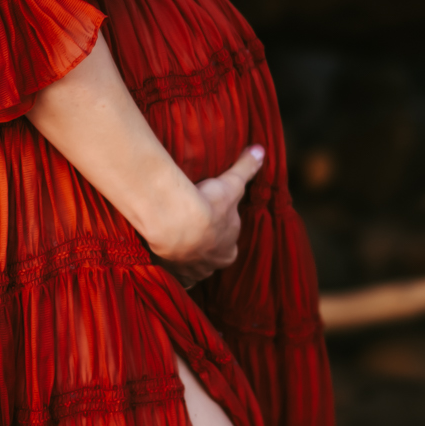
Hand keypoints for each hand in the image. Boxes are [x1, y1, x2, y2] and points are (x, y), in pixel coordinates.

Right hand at [155, 145, 264, 287]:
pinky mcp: (169, 272)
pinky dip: (170, 269)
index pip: (228, 245)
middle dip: (204, 248)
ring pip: (191, 269)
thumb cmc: (208, 205)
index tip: (212, 222)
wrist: (175, 223)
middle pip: (210, 258)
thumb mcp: (231, 184)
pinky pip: (172, 276)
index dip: (221, 234)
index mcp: (228, 251)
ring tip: (176, 244)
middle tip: (193, 231)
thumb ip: (246, 168)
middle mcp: (211, 266)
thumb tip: (260, 150)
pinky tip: (164, 257)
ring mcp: (189, 272)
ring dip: (186, 258)